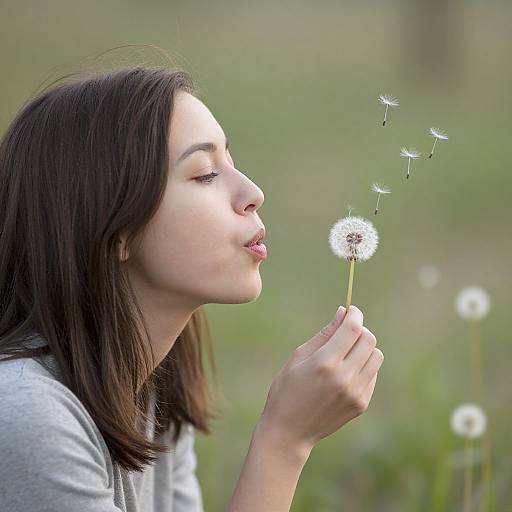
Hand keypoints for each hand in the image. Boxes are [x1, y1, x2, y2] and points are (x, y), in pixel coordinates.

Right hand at [259, 305, 383, 450]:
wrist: (289, 431)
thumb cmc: (287, 389)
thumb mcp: (299, 357)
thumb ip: (325, 334)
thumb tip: (343, 312)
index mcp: (325, 362)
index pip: (353, 329)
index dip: (354, 314)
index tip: (351, 310)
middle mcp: (344, 377)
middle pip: (369, 340)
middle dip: (359, 329)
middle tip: (347, 331)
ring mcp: (355, 393)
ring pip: (376, 356)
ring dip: (364, 348)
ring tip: (347, 351)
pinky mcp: (361, 404)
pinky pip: (373, 374)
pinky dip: (363, 366)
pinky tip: (346, 371)